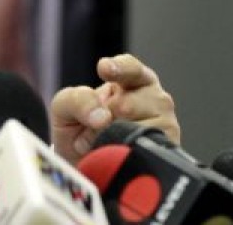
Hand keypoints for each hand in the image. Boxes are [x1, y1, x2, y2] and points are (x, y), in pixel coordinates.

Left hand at [49, 53, 178, 164]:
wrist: (82, 164)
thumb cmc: (78, 128)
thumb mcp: (65, 107)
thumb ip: (78, 100)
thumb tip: (102, 116)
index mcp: (133, 80)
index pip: (131, 69)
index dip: (119, 68)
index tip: (104, 68)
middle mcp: (154, 99)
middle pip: (127, 105)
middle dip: (103, 119)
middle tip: (96, 125)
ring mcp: (164, 126)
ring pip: (132, 130)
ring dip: (109, 139)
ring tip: (104, 140)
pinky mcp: (167, 152)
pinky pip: (139, 152)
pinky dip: (119, 154)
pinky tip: (115, 153)